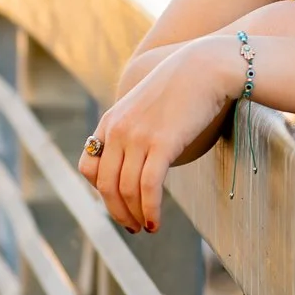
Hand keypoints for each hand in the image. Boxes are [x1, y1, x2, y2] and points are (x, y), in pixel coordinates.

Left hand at [78, 37, 236, 233]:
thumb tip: (143, 157)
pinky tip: (157, 222)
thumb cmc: (184, 87)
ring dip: (136, 215)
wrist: (206, 67)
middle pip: (105, 185)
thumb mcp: (148, 106)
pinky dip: (150, 210)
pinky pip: (148, 187)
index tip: (119, 204)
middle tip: (133, 227)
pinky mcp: (161, 144)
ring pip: (126, 190)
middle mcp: (118, 130)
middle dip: (118, 211)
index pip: (89, 166)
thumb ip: (137, 128)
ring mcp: (138, 136)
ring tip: (148, 227)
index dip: (101, 191)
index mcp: (111, 122)